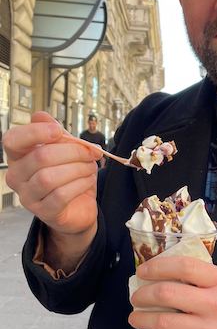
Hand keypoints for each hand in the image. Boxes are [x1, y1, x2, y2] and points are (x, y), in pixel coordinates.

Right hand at [4, 112, 101, 236]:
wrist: (80, 206)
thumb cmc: (69, 174)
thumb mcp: (65, 149)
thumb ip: (54, 133)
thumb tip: (41, 116)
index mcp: (18, 156)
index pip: (12, 140)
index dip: (34, 132)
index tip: (58, 130)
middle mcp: (16, 176)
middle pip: (40, 157)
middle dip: (72, 151)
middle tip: (91, 152)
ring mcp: (27, 197)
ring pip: (49, 177)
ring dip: (77, 168)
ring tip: (91, 166)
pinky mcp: (43, 212)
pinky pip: (60, 195)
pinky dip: (79, 184)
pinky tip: (88, 180)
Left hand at [128, 256, 216, 328]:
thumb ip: (203, 277)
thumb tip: (165, 272)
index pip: (184, 266)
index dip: (157, 266)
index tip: (143, 270)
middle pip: (168, 293)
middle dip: (143, 294)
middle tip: (136, 296)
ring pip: (164, 323)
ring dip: (142, 319)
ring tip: (136, 317)